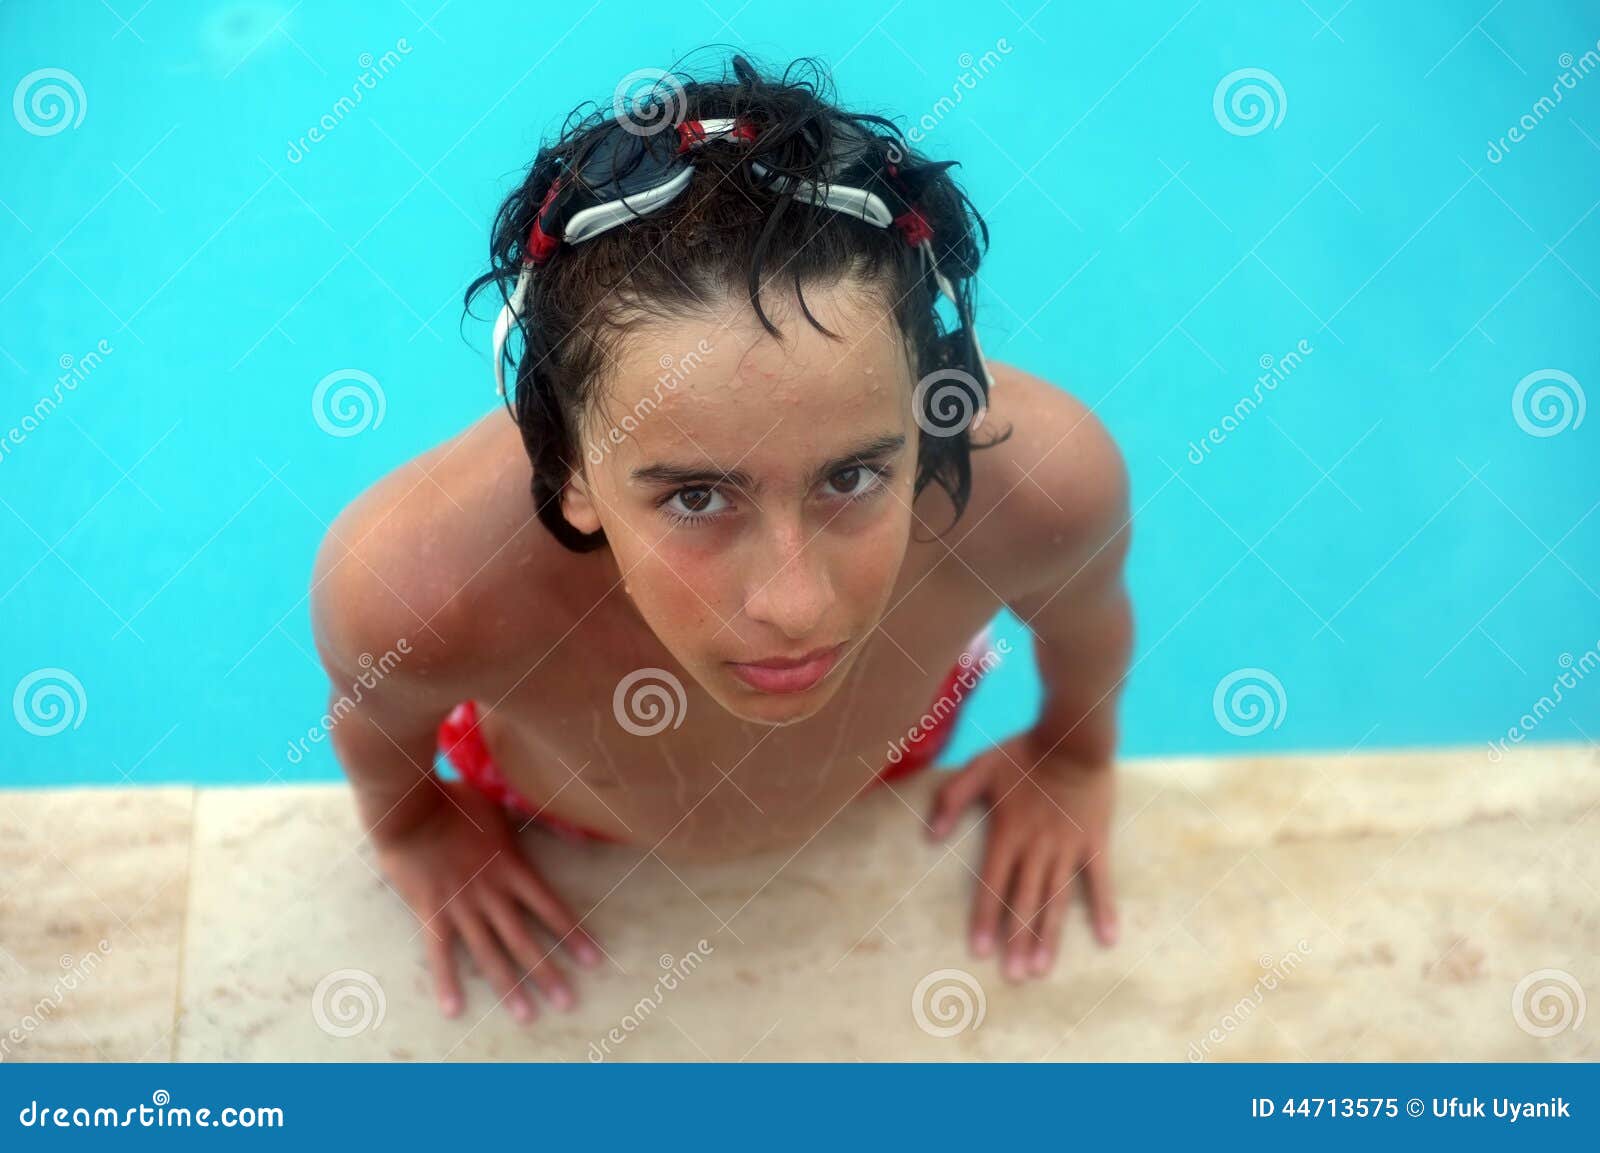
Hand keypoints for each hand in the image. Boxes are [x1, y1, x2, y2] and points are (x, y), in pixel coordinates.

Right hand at [369, 780, 603, 1023]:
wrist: (409, 807)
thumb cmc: (456, 801)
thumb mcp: (501, 809)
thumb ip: (524, 826)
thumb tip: (558, 823)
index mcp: (512, 868)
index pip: (551, 908)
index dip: (573, 935)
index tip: (594, 961)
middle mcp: (492, 894)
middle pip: (525, 940)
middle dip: (548, 973)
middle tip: (567, 1003)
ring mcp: (461, 906)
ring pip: (490, 954)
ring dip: (509, 986)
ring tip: (527, 1016)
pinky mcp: (431, 912)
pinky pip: (440, 953)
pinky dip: (446, 982)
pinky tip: (453, 1010)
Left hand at [927, 732, 1117, 980]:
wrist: (1073, 736)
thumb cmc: (1024, 751)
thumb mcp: (978, 767)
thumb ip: (950, 799)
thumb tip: (929, 836)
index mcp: (1007, 833)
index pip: (992, 884)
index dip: (984, 918)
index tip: (978, 951)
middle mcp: (1037, 847)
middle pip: (1025, 901)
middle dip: (1017, 941)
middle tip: (1014, 977)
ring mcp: (1068, 847)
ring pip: (1057, 899)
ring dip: (1049, 936)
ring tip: (1043, 970)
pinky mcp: (1095, 841)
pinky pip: (1100, 880)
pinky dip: (1104, 909)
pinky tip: (1107, 939)